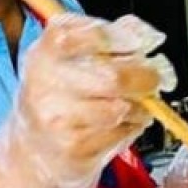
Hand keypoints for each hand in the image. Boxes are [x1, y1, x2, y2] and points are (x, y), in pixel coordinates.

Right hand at [0, 13, 173, 187]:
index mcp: (45, 50)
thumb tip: (147, 35)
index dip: (123, 38)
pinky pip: (122, 132)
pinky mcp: (73, 147)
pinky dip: (132, 127)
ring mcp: (57, 117)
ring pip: (122, 106)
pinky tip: (120, 124)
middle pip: (114, 76)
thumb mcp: (73, 58)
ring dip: (141, 106)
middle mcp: (45, 81)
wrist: (32, 152)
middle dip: (147, 76)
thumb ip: (112, 37)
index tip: (143, 42)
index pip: (89, 35)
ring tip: (132, 104)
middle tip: (156, 78)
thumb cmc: (60, 98)